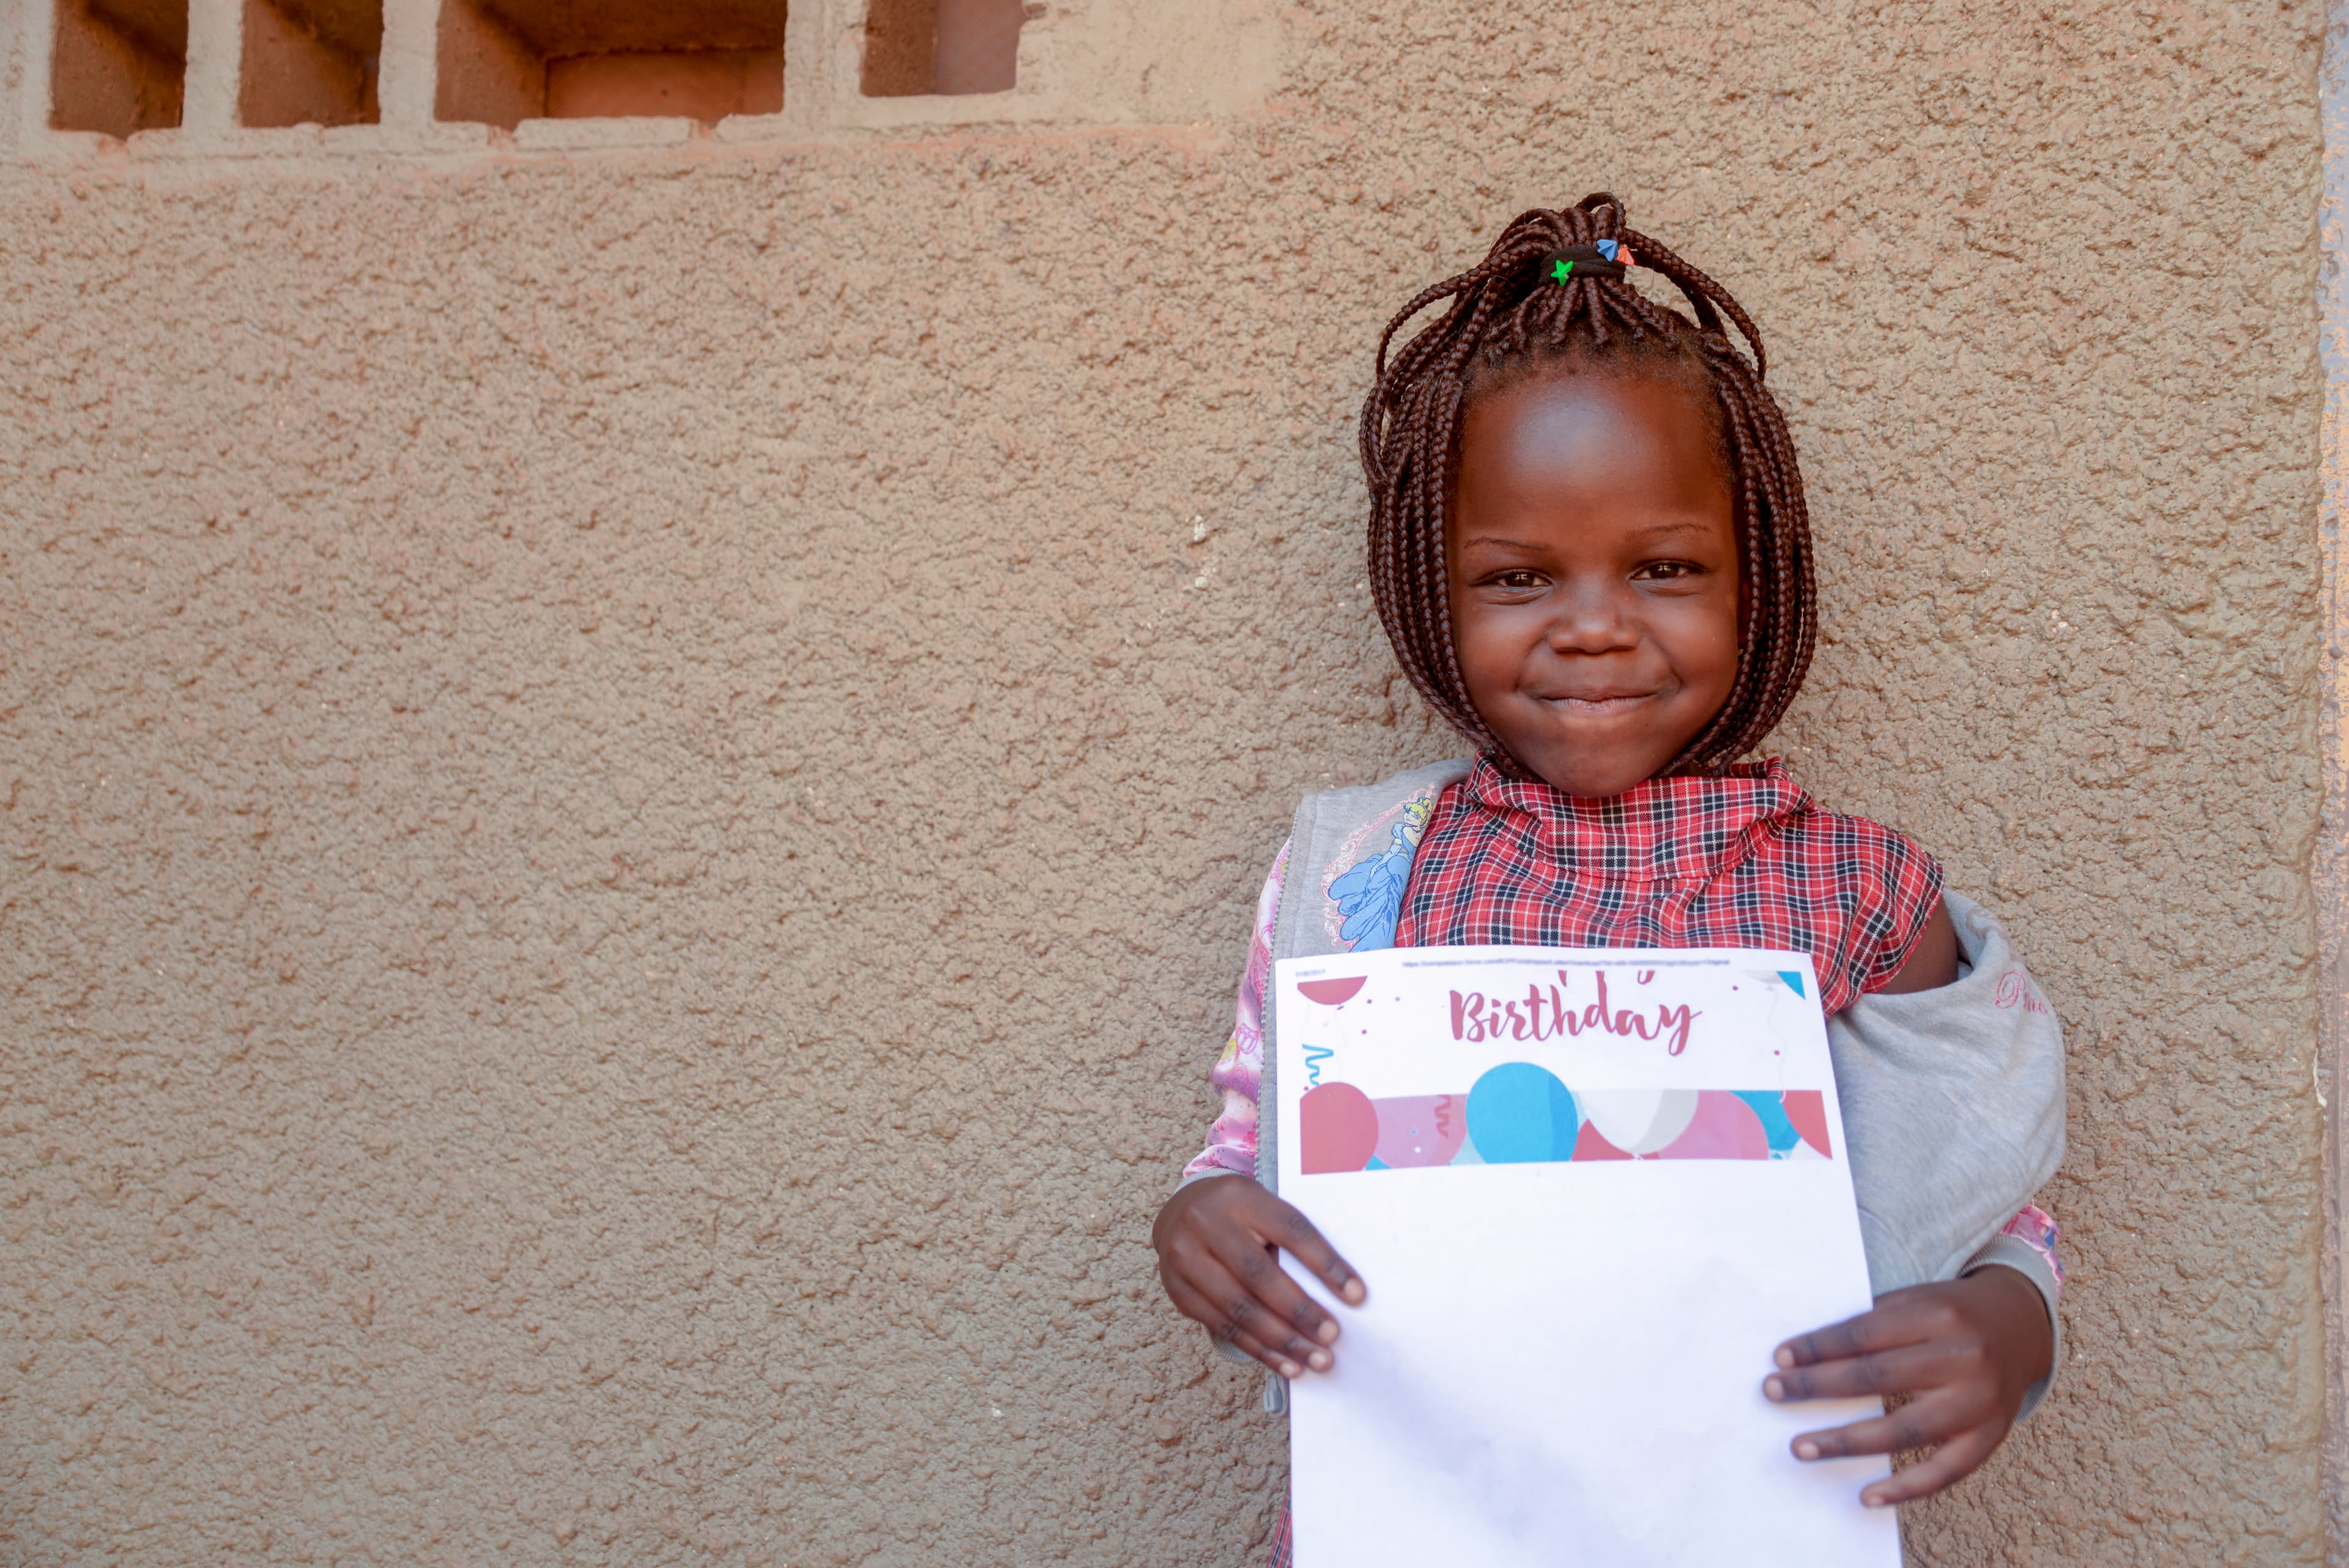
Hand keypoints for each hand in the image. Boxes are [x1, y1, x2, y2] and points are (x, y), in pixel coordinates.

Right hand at [1152, 1176, 1364, 1377]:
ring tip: (1315, 1360)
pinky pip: (1222, 1327)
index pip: (1290, 1230)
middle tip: (1332, 1338)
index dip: (1325, 1264)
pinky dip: (1259, 1349)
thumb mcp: (1262, 1208)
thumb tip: (1340, 1293)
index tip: (1356, 1295)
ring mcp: (1185, 1258)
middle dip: (1300, 1311)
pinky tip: (1286, 1363)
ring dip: (1282, 1340)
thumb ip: (1289, 1241)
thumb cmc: (1239, 1215)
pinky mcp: (1177, 1290)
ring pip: (1239, 1308)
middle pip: (1259, 1274)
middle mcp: (1206, 1224)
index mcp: (1240, 1197)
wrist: (1179, 1212)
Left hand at [1764, 1265, 2053, 1505]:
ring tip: (1802, 1447)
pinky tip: (1868, 1495)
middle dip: (1819, 1386)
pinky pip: (1945, 1471)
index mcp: (1937, 1315)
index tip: (1780, 1358)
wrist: (2021, 1326)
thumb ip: (1873, 1325)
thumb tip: (1808, 1356)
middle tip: (1774, 1392)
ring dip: (1847, 1442)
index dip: (1819, 1347)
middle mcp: (1963, 1358)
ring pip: (1905, 1430)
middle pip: (1878, 1377)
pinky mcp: (1990, 1436)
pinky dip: (1905, 1487)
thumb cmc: (1951, 1313)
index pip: (1865, 1334)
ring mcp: (1979, 1402)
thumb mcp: (1916, 1301)